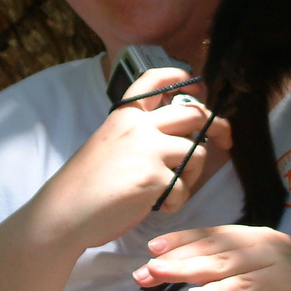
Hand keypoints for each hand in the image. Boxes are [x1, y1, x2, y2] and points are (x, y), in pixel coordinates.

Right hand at [32, 69, 231, 251]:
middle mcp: (139, 126)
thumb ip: (139, 133)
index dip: (183, 78)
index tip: (199, 88)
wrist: (65, 213)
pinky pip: (184, 187)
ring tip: (172, 189)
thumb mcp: (109, 143)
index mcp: (125, 115)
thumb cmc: (85, 184)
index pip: (155, 79)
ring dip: (193, 174)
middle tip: (225, 140)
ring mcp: (148, 150)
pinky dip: (176, 201)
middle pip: (194, 113)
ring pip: (197, 152)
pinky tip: (157, 206)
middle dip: (217, 126)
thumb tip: (177, 134)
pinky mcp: (154, 178)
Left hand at [131, 225, 290, 290]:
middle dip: (176, 259)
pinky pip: (249, 288)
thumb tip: (203, 282)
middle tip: (143, 269)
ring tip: (159, 277)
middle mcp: (266, 244)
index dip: (182, 241)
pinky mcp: (288, 286)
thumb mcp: (266, 285)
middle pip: (212, 248)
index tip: (152, 249)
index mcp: (259, 240)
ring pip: (225, 264)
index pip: (214, 236)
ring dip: (188, 271)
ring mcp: (278, 263)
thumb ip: (239, 277)